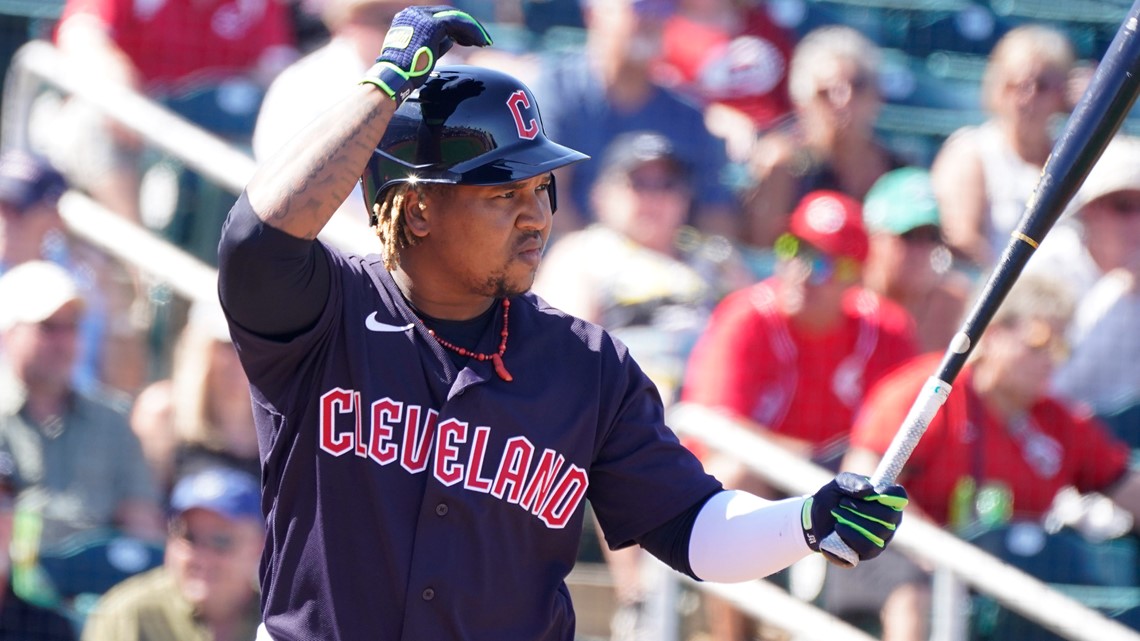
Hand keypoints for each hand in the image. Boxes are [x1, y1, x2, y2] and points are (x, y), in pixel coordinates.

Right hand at [361, 6, 492, 103]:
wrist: (395, 77)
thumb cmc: (407, 72)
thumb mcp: (423, 53)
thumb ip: (436, 43)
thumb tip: (451, 40)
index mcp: (410, 18)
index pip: (439, 17)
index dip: (457, 28)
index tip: (469, 41)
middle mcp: (414, 13)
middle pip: (448, 14)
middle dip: (468, 27)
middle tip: (483, 41)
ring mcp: (422, 17)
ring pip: (455, 17)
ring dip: (472, 30)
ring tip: (484, 43)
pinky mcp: (432, 24)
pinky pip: (457, 23)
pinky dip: (471, 31)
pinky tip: (480, 42)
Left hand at [802, 472, 907, 562]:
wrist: (815, 520)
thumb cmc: (832, 499)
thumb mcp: (838, 484)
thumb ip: (851, 482)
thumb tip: (868, 490)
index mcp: (886, 499)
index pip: (899, 496)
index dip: (889, 493)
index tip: (872, 490)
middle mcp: (890, 520)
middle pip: (889, 515)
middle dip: (863, 507)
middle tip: (843, 502)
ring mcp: (882, 537)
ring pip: (878, 531)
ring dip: (853, 519)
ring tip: (837, 513)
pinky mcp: (871, 552)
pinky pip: (868, 546)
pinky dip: (851, 535)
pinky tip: (839, 527)